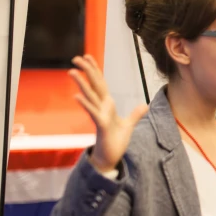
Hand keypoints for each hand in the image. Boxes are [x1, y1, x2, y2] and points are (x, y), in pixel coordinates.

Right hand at [68, 55, 148, 172]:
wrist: (110, 158)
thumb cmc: (115, 141)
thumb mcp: (128, 125)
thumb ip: (135, 114)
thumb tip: (143, 105)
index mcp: (107, 105)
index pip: (100, 84)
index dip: (95, 70)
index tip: (87, 57)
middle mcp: (101, 108)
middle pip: (93, 86)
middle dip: (86, 71)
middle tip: (75, 58)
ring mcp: (99, 116)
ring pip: (90, 96)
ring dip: (81, 84)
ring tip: (72, 71)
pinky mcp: (101, 126)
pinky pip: (93, 113)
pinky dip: (86, 104)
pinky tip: (76, 96)